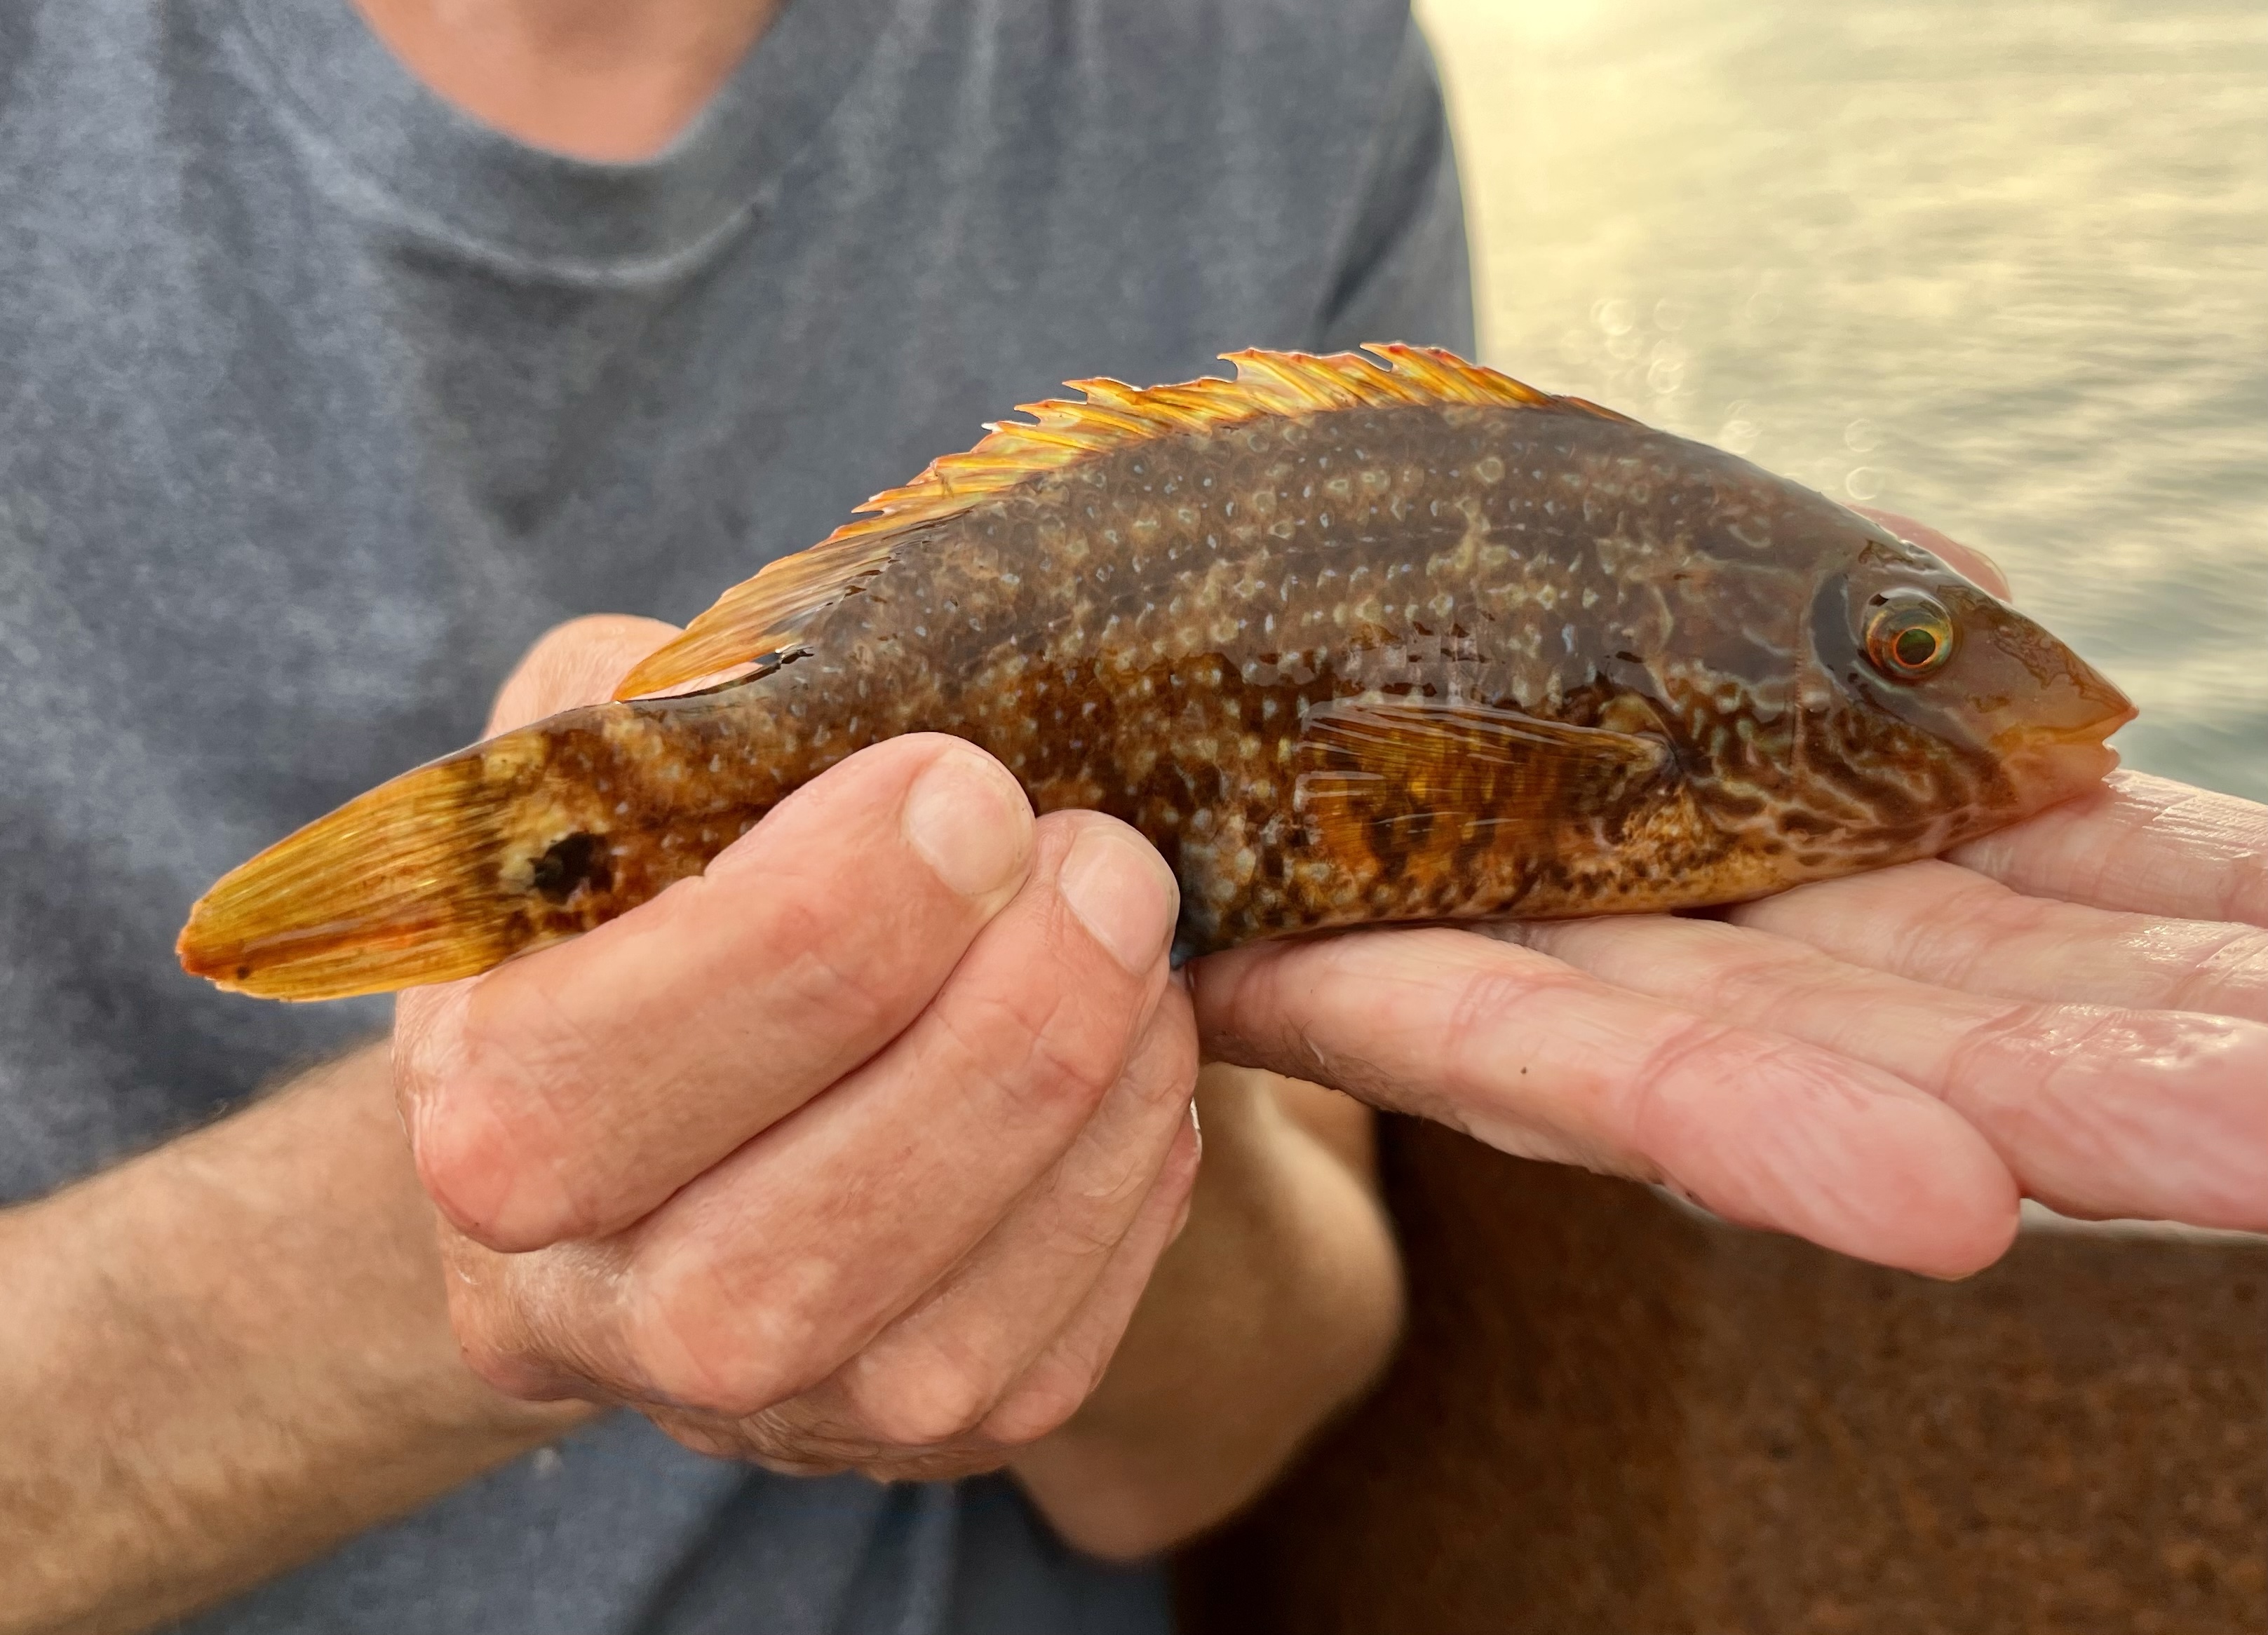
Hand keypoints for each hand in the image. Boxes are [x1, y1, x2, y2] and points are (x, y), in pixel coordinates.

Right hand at [394, 618, 1200, 1481]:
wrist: (700, 1077)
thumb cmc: (657, 882)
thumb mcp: (610, 755)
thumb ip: (647, 716)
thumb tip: (792, 705)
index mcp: (479, 1120)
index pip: (584, 1082)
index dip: (798, 939)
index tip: (962, 785)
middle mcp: (587, 1312)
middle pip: (774, 1259)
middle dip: (988, 1043)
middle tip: (1109, 862)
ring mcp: (754, 1409)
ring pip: (930, 1342)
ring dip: (1083, 1115)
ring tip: (1145, 941)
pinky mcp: (908, 1435)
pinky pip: (1044, 1358)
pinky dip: (1127, 1194)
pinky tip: (1145, 1055)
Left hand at [1190, 517, 2267, 1278]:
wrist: (1139, 647)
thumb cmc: (1406, 593)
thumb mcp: (1637, 556)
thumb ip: (1799, 591)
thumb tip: (1970, 583)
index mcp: (1757, 842)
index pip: (2015, 895)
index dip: (2183, 942)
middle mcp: (1668, 936)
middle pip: (1936, 1006)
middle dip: (2144, 1054)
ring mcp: (1528, 977)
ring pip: (1784, 1059)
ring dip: (2006, 1108)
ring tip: (2240, 1150)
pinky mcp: (1356, 983)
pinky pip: (1538, 1051)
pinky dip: (1724, 1117)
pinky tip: (1932, 1192)